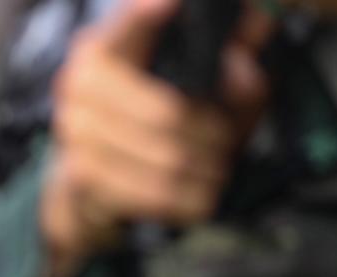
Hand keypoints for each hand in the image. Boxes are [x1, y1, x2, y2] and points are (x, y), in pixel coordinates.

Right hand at [39, 0, 270, 276]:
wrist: (87, 185)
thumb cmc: (148, 123)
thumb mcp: (194, 83)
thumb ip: (236, 52)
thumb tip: (261, 25)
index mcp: (106, 46)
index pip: (129, 27)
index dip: (146, 17)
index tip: (169, 4)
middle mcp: (79, 82)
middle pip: (169, 114)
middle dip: (213, 134)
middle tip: (225, 140)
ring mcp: (75, 131)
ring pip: (169, 159)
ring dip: (206, 168)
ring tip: (215, 167)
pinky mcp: (81, 175)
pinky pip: (157, 193)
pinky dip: (190, 197)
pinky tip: (198, 192)